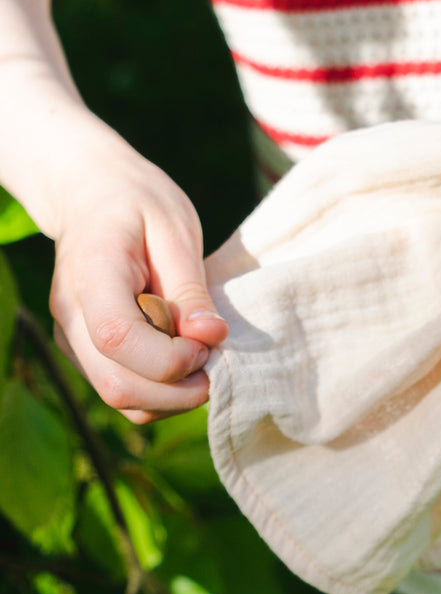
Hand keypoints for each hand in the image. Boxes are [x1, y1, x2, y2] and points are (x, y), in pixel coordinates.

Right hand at [46, 130, 226, 422]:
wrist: (91, 195)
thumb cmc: (139, 204)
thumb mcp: (175, 229)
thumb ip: (190, 287)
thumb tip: (210, 336)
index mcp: (91, 276)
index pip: (118, 339)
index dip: (171, 358)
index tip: (209, 340)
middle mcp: (71, 316)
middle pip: (117, 386)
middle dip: (179, 390)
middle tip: (216, 358)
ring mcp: (73, 338)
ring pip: (119, 397)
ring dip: (172, 396)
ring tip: (203, 356)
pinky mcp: (87, 351)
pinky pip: (123, 390)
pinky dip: (161, 392)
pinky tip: (185, 359)